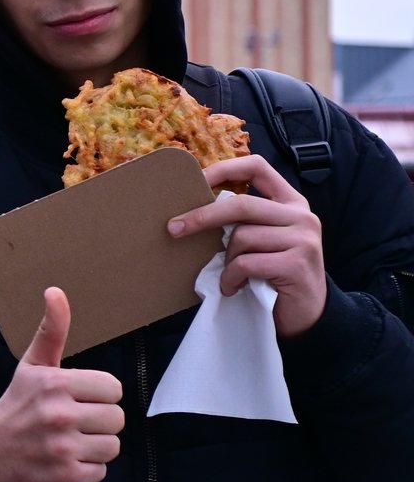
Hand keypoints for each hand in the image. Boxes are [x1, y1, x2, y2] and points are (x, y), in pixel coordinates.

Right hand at [0, 288, 123, 481]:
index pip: (113, 388)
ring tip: (69, 441)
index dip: (98, 394)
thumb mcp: (32, 366)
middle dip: (98, 420)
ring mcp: (62, 449)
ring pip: (112, 446)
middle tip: (73, 421)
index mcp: (54, 383)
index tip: (76, 398)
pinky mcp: (65, 478)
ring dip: (94, 446)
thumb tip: (56, 291)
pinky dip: (85, 469)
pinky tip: (64, 460)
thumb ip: (51, 330)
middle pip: (117, 418)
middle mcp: (58, 415)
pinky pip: (100, 472)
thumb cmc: (18, 404)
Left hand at [168, 154, 325, 338]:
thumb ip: (244, 220)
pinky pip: (247, 263)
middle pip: (241, 204)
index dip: (225, 169)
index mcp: (290, 202)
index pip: (257, 167)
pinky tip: (233, 287)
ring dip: (226, 259)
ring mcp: (303, 239)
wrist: (306, 314)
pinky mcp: (297, 264)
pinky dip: (231, 278)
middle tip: (174, 228)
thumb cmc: (273, 273)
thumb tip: (190, 208)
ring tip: (229, 275)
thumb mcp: (263, 239)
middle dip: (202, 217)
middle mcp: (301, 215)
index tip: (196, 180)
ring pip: (242, 237)